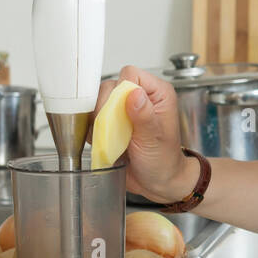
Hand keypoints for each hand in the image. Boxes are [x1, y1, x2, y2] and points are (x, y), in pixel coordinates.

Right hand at [87, 65, 190, 202]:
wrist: (158, 182)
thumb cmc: (164, 161)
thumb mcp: (154, 139)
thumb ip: (144, 116)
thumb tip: (134, 94)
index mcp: (157, 93)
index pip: (130, 74)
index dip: (120, 91)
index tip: (119, 113)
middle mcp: (140, 96)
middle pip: (109, 87)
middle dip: (105, 110)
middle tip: (113, 131)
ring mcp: (125, 109)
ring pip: (97, 102)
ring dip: (98, 122)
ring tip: (111, 140)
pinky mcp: (113, 122)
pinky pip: (93, 119)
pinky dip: (94, 132)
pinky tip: (106, 144)